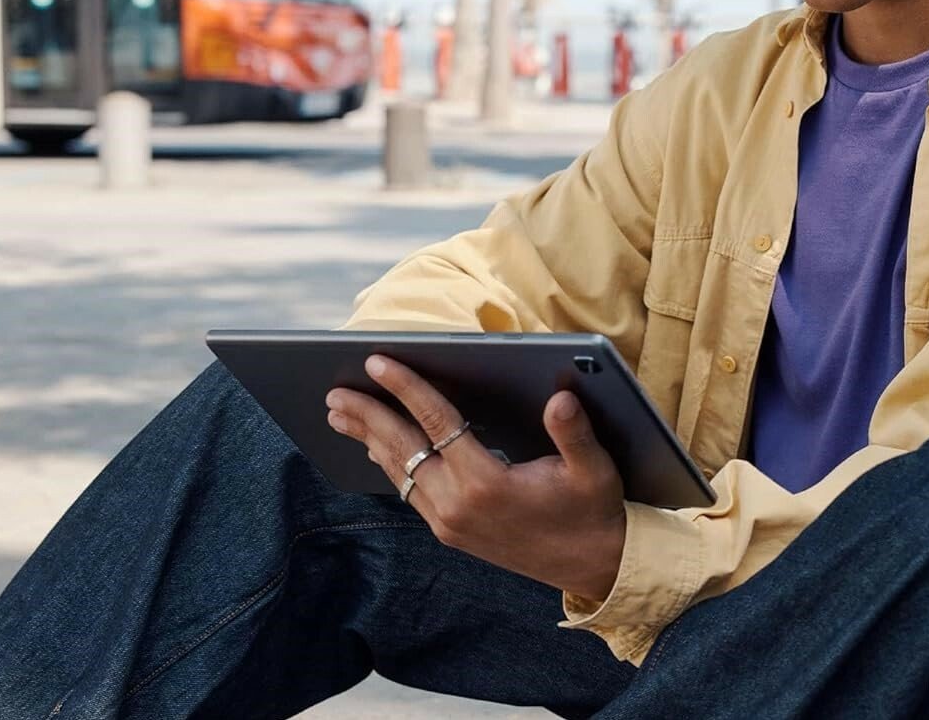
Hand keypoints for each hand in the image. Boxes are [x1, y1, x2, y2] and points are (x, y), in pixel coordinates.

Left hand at [326, 355, 625, 600]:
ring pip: (398, 471)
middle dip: (367, 415)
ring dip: (369, 438)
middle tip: (335, 391)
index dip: (407, 388)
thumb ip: (573, 432)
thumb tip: (562, 398)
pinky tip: (377, 446)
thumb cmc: (594, 509)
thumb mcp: (593, 468)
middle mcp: (458, 506)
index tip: (379, 362)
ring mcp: (450, 523)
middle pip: (402, 448)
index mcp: (487, 484)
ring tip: (341, 414)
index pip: (437, 423)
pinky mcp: (450, 532)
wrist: (594, 566)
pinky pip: (408, 490)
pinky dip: (389, 462)